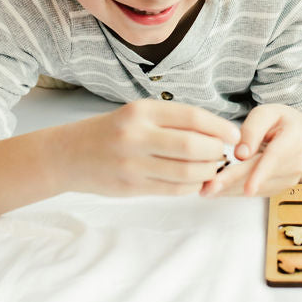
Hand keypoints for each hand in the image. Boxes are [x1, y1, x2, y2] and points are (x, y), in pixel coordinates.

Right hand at [60, 99, 239, 195]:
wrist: (68, 155)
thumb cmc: (112, 132)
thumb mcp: (137, 115)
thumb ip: (172, 121)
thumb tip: (216, 131)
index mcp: (141, 111)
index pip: (192, 116)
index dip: (219, 126)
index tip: (233, 134)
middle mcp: (136, 135)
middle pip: (193, 145)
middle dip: (215, 151)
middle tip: (221, 153)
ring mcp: (133, 164)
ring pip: (187, 171)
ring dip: (208, 171)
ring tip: (211, 167)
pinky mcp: (131, 188)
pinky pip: (174, 190)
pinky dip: (192, 186)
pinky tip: (196, 180)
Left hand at [201, 104, 301, 196]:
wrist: (300, 137)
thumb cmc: (280, 122)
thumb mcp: (266, 113)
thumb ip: (252, 130)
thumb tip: (240, 154)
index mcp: (294, 139)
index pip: (276, 158)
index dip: (261, 173)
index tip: (249, 189)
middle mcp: (296, 162)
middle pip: (261, 175)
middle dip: (234, 182)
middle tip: (209, 188)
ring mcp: (290, 178)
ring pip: (257, 187)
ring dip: (231, 189)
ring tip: (207, 189)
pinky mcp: (280, 187)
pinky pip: (257, 192)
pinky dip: (237, 191)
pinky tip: (220, 190)